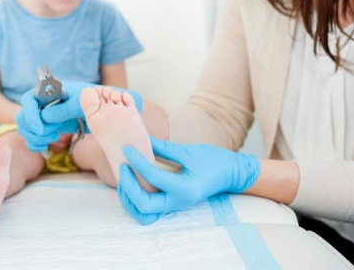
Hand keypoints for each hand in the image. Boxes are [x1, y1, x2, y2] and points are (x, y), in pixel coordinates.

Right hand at [16, 80, 142, 152]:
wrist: (99, 110)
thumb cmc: (92, 100)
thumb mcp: (82, 102)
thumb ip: (65, 108)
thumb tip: (44, 116)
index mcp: (47, 90)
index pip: (28, 100)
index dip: (31, 115)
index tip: (41, 129)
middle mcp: (40, 102)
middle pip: (22, 117)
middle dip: (35, 130)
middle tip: (54, 133)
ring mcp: (40, 115)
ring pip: (25, 129)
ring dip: (37, 138)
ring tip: (55, 136)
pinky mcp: (44, 127)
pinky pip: (31, 139)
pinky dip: (35, 145)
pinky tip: (46, 147)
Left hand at [117, 137, 259, 224]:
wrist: (229, 174)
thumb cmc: (213, 160)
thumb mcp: (188, 151)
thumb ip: (162, 147)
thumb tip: (139, 138)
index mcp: (184, 188)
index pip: (153, 177)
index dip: (136, 162)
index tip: (127, 149)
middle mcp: (177, 202)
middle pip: (143, 205)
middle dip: (128, 186)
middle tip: (123, 166)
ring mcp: (173, 206)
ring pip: (142, 214)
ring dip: (129, 199)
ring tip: (125, 177)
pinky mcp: (169, 204)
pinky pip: (147, 211)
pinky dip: (135, 201)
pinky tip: (132, 184)